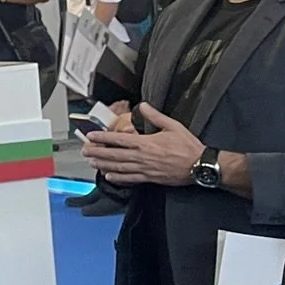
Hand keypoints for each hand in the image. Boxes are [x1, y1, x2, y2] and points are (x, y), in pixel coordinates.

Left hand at [84, 104, 200, 186]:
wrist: (200, 165)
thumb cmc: (188, 146)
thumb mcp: (173, 125)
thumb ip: (155, 116)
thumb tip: (143, 105)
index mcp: (145, 142)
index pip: (118, 139)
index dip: (102, 137)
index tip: (91, 136)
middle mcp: (142, 156)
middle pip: (114, 154)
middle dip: (97, 152)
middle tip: (84, 151)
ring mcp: (145, 169)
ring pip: (119, 167)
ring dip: (104, 165)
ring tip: (92, 163)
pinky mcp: (150, 178)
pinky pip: (130, 179)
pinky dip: (118, 178)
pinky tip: (109, 177)